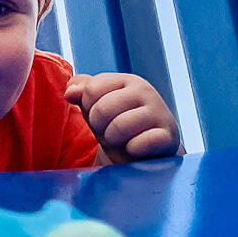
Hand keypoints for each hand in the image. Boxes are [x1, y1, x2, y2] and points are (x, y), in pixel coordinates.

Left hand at [66, 72, 181, 163]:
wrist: (149, 155)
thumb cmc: (119, 127)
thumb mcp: (97, 108)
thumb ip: (82, 92)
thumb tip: (70, 92)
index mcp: (127, 81)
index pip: (91, 88)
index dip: (89, 108)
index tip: (101, 116)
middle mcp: (146, 92)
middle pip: (102, 109)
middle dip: (100, 127)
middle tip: (111, 132)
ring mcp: (159, 113)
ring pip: (118, 127)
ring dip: (114, 141)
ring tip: (123, 141)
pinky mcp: (167, 137)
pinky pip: (139, 144)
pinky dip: (132, 150)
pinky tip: (136, 149)